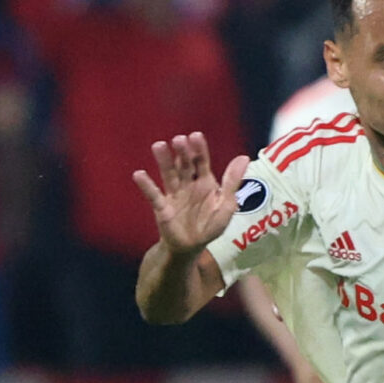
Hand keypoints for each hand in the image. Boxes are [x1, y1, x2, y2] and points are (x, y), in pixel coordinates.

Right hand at [133, 134, 247, 255]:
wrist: (192, 247)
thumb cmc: (210, 225)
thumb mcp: (226, 205)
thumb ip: (232, 182)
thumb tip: (244, 157)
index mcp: (205, 181)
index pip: (201, 161)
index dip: (199, 149)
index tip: (195, 136)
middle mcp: (188, 184)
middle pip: (184, 164)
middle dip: (182, 152)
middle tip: (179, 140)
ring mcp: (174, 194)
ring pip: (168, 174)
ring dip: (164, 161)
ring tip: (158, 146)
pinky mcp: (162, 207)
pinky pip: (154, 195)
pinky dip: (146, 185)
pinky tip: (139, 174)